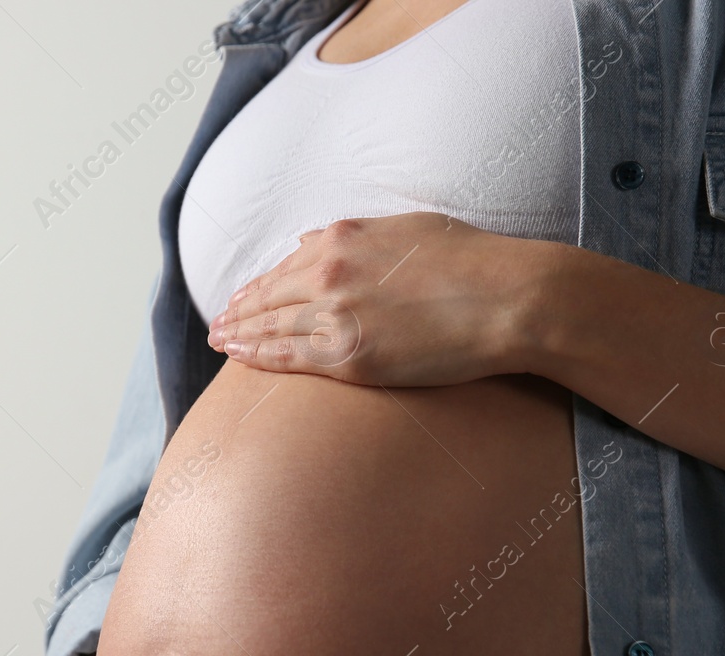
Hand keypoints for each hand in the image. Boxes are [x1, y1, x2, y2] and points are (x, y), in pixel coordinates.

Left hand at [207, 213, 548, 386]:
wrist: (507, 297)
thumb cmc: (471, 261)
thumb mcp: (406, 229)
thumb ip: (353, 236)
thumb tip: (308, 241)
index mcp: (342, 238)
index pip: (285, 266)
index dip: (258, 286)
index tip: (241, 298)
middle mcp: (329, 272)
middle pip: (269, 296)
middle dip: (239, 312)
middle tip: (218, 326)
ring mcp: (335, 315)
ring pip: (272, 326)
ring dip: (240, 335)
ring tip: (220, 342)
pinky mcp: (349, 356)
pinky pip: (289, 357)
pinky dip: (258, 356)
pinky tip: (240, 358)